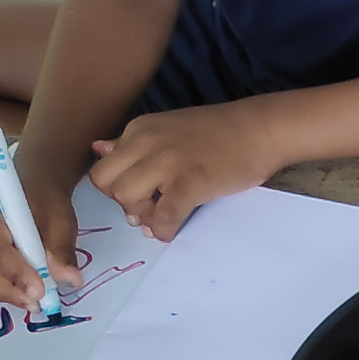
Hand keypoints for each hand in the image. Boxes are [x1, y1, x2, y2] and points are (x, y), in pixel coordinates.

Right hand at [0, 172, 79, 312]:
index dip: (16, 273)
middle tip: (38, 304)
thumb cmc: (43, 200)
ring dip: (8, 294)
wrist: (31, 190)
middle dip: (10, 291)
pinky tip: (24, 292)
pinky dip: (4, 289)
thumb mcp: (60, 218)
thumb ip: (61, 248)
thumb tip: (69, 279)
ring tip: (35, 300)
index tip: (39, 292)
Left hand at [89, 102, 279, 239]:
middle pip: (106, 183)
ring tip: (163, 217)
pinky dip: (164, 230)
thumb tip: (99, 149)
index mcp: (138, 130)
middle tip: (148, 209)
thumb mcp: (166, 129)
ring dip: (142, 216)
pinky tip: (173, 229)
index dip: (116, 189)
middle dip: (123, 203)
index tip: (140, 196)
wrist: (260, 129)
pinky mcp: (190, 182)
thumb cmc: (219, 133)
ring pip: (126, 198)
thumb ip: (132, 143)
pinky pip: (163, 216)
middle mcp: (145, 142)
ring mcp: (167, 162)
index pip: (103, 167)